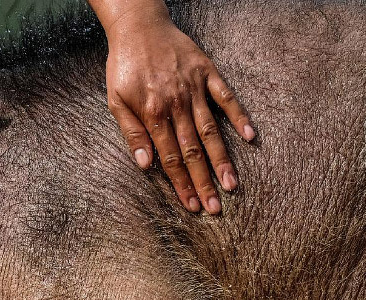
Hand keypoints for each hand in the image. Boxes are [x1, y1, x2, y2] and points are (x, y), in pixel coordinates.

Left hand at [104, 8, 253, 214]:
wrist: (138, 26)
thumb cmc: (124, 65)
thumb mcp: (116, 99)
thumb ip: (131, 132)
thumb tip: (145, 164)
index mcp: (153, 113)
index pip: (170, 157)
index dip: (181, 183)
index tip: (191, 206)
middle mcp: (176, 103)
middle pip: (193, 150)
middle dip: (204, 181)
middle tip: (215, 207)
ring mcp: (194, 88)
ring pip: (211, 130)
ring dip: (222, 159)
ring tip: (232, 184)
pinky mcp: (207, 72)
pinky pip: (226, 97)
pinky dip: (238, 116)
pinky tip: (249, 136)